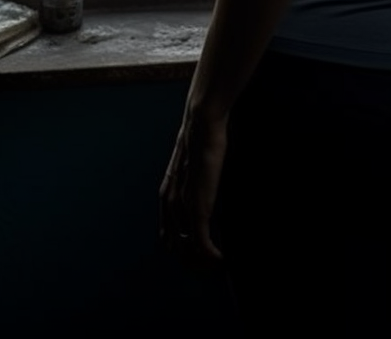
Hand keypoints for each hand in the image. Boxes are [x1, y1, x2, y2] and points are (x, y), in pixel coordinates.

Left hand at [159, 107, 228, 262]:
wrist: (202, 124)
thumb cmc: (203, 136)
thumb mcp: (195, 162)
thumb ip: (195, 179)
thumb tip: (207, 182)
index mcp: (167, 194)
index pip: (168, 234)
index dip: (184, 250)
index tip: (202, 255)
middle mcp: (169, 204)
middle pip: (175, 248)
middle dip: (193, 262)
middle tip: (213, 266)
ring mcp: (182, 208)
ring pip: (188, 251)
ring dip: (204, 264)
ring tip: (220, 265)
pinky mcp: (198, 208)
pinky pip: (202, 245)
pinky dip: (212, 258)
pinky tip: (223, 260)